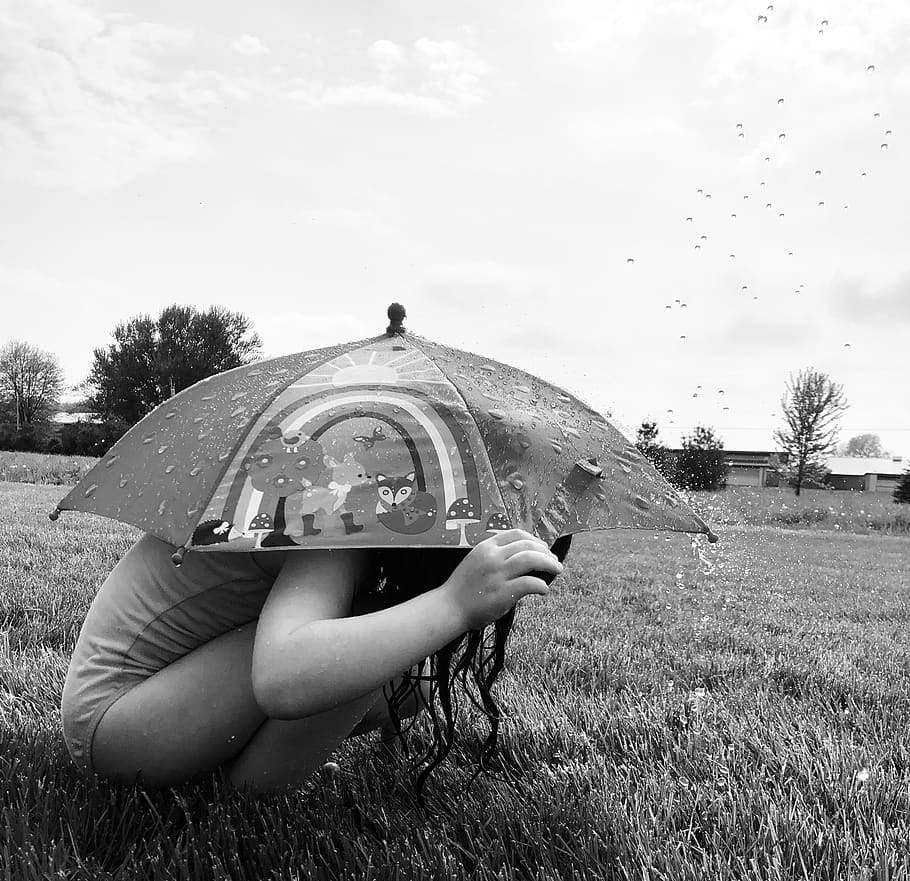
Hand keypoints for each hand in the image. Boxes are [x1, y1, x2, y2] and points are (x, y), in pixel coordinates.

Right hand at [442, 529, 562, 630]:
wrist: (449, 608)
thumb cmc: (463, 587)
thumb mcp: (476, 560)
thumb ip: (496, 555)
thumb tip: (523, 554)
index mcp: (486, 547)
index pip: (517, 533)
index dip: (534, 539)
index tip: (543, 548)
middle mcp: (492, 557)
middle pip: (528, 545)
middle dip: (546, 552)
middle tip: (555, 562)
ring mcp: (498, 574)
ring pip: (532, 559)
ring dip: (549, 564)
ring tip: (557, 570)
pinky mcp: (503, 593)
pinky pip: (530, 583)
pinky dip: (541, 585)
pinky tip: (544, 590)